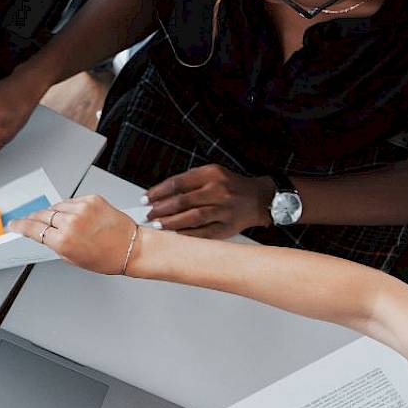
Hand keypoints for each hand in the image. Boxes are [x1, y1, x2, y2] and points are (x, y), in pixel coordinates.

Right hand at [5, 195, 139, 274]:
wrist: (131, 247)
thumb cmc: (106, 258)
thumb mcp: (72, 258)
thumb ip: (54, 244)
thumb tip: (41, 233)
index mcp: (63, 241)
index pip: (32, 229)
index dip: (20, 226)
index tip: (13, 224)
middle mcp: (71, 222)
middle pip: (41, 215)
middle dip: (35, 219)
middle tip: (31, 222)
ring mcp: (82, 208)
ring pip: (56, 206)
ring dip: (54, 213)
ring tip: (62, 223)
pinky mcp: (91, 199)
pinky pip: (71, 201)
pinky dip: (69, 208)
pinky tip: (76, 217)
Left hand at [143, 165, 274, 238]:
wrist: (261, 198)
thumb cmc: (231, 185)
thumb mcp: (212, 173)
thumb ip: (190, 181)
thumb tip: (162, 194)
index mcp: (211, 174)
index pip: (178, 183)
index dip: (158, 192)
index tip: (146, 198)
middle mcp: (218, 190)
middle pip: (183, 201)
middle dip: (161, 209)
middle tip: (148, 214)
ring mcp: (225, 209)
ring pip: (193, 217)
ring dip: (172, 222)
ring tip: (158, 225)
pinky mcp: (229, 226)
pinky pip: (205, 232)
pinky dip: (189, 234)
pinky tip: (176, 234)